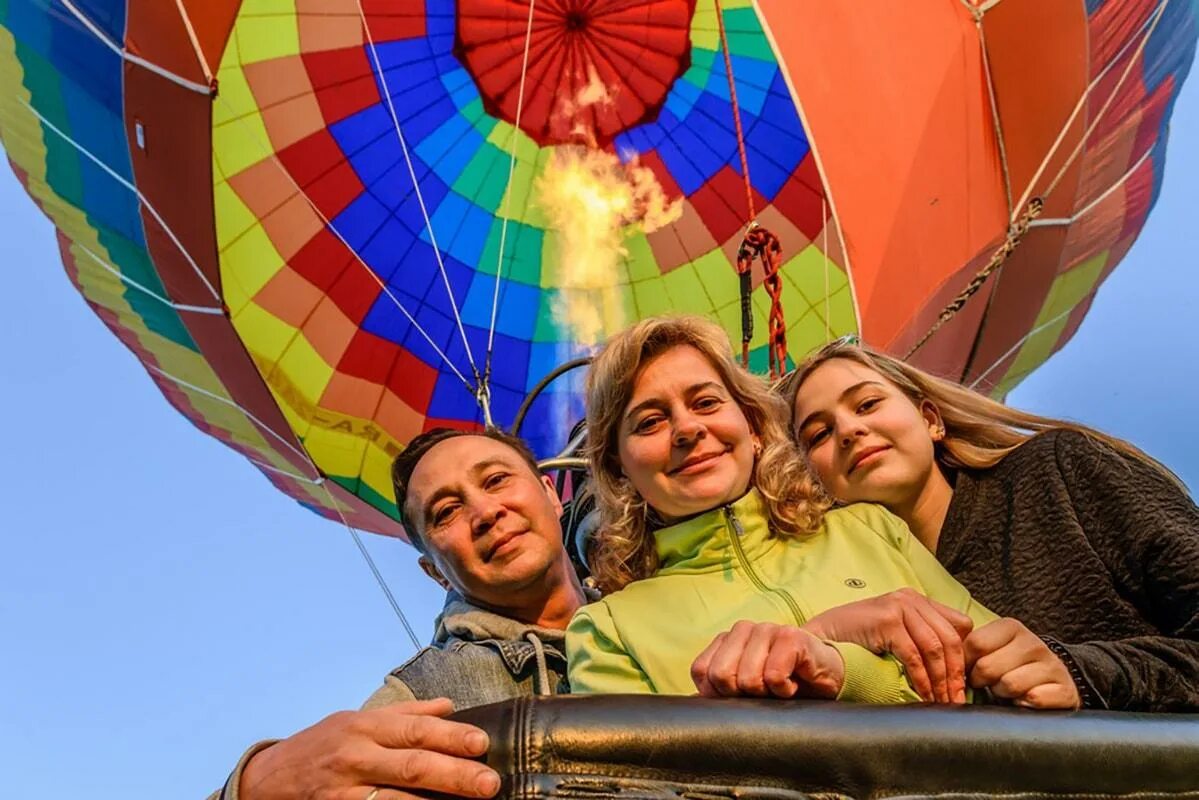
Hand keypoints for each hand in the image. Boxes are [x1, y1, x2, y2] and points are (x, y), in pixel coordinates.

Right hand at [239, 698, 501, 799]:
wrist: (266, 781)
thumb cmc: (321, 746)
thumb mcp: (357, 720)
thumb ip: (405, 715)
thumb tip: (450, 705)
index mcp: (364, 727)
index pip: (415, 730)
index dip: (450, 736)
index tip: (482, 743)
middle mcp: (355, 758)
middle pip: (413, 766)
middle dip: (455, 776)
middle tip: (490, 784)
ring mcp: (344, 794)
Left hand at [690, 620, 844, 698]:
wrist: (826, 673)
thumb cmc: (783, 683)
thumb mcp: (744, 690)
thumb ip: (717, 692)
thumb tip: (688, 709)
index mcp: (726, 640)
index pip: (702, 671)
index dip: (718, 693)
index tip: (741, 695)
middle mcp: (742, 629)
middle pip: (721, 675)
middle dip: (741, 695)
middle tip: (762, 692)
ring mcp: (767, 629)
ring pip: (748, 678)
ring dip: (766, 694)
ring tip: (779, 686)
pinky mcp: (791, 636)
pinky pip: (773, 676)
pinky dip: (784, 691)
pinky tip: (793, 684)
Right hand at [802, 588, 974, 703]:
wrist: (819, 638)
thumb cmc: (855, 640)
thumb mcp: (894, 634)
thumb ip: (919, 638)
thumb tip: (952, 669)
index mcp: (916, 599)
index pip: (959, 626)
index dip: (963, 657)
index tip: (961, 684)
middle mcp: (910, 598)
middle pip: (951, 639)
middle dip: (956, 674)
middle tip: (956, 700)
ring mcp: (898, 606)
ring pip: (936, 648)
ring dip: (941, 680)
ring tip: (942, 702)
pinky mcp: (887, 620)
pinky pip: (914, 655)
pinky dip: (922, 679)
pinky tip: (923, 695)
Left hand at [965, 618, 1080, 709]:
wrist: (1054, 683)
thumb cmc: (1011, 666)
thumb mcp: (992, 649)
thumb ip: (968, 647)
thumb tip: (942, 655)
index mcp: (1011, 628)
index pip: (974, 644)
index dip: (966, 664)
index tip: (970, 670)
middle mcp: (1033, 643)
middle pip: (987, 667)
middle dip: (983, 682)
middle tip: (989, 684)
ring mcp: (1052, 665)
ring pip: (1009, 684)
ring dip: (1002, 694)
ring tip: (1007, 691)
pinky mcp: (1065, 690)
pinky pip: (1033, 700)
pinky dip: (1023, 705)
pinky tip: (1024, 701)